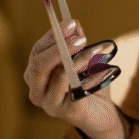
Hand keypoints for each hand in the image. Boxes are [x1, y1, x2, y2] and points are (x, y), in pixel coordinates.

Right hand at [23, 20, 125, 138]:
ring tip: (94, 50)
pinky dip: (88, 76)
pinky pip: (74, 90)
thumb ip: (77, 44)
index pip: (37, 51)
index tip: (71, 23)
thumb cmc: (88, 85)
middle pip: (38, 64)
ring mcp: (48, 104)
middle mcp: (36, 90)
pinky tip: (100, 70)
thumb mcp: (84, 60)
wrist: (101, 115)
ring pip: (57, 75)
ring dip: (78, 59)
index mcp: (36, 75)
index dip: (52, 35)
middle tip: (80, 37)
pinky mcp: (65, 113)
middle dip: (59, 46)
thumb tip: (75, 25)